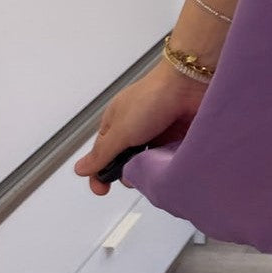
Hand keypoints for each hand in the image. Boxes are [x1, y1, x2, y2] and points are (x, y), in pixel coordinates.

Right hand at [73, 62, 206, 196]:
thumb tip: (80, 169)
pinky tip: (168, 162)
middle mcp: (135, 129)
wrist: (191, 83)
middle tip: (134, 170)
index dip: (99, 174)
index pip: (101, 156)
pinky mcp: (177, 137)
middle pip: (125, 163)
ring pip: (147, 164)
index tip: (102, 190)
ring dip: (148, 169)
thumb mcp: (121, 130)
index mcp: (115, 123)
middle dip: (127, 173)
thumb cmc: (153, 97)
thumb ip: (102, 153)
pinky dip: (166, 164)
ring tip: (153, 163)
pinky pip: (167, 160)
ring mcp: (157, 134)